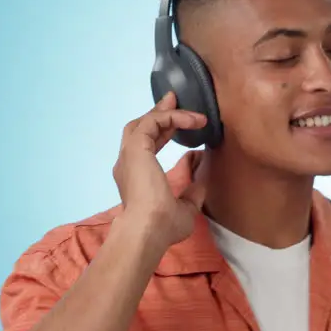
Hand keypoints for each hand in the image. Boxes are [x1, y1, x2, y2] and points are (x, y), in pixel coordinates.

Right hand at [112, 91, 208, 248]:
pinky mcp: (136, 148)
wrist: (147, 230)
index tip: (181, 122)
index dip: (163, 132)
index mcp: (135, 177)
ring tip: (179, 101)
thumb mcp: (185, 209)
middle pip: (139, 128)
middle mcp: (128, 164)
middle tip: (173, 101)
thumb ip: (192, 192)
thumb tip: (202, 177)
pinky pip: (153, 121)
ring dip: (163, 111)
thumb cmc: (162, 227)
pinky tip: (192, 119)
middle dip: (157, 114)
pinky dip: (171, 116)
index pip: (147, 146)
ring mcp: (129, 155)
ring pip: (143, 122)